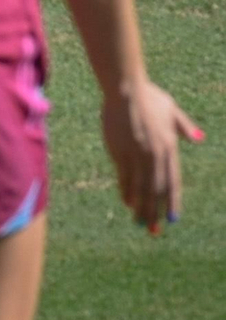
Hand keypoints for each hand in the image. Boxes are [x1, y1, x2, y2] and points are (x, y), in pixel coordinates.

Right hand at [101, 81, 202, 232]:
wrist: (125, 89)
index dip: (171, 201)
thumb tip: (200, 138)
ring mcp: (137, 155)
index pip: (172, 181)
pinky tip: (127, 201)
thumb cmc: (148, 96)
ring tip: (140, 222)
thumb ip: (184, 126)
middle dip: (155, 212)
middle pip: (156, 190)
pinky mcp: (121, 152)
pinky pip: (125, 178)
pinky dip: (127, 192)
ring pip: (140, 188)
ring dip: (141, 207)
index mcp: (169, 147)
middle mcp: (155, 155)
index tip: (172, 219)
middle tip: (154, 230)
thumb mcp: (171, 109)